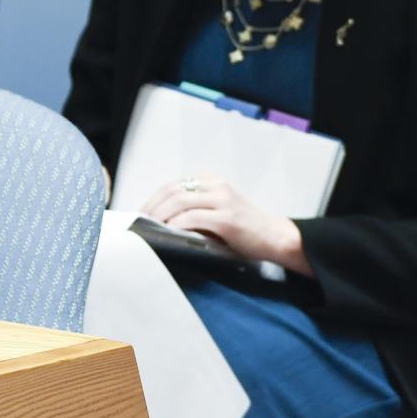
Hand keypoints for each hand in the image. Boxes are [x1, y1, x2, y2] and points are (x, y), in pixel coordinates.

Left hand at [142, 173, 311, 276]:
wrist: (275, 237)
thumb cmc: (243, 228)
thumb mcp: (216, 210)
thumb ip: (193, 208)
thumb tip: (159, 219)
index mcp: (211, 181)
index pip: (172, 185)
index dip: (153, 198)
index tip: (141, 212)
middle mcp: (216, 185)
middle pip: (172, 190)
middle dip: (152, 206)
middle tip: (141, 221)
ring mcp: (223, 200)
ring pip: (180, 201)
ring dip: (160, 214)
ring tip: (151, 226)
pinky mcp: (227, 218)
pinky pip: (193, 217)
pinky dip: (177, 223)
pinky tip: (169, 230)